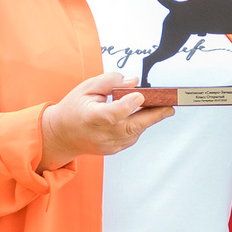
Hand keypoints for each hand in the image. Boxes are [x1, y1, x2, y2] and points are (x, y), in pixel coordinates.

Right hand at [40, 70, 172, 167]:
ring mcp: (108, 144)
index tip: (140, 96)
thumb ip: (110, 81)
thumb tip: (133, 81)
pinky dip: (139, 125)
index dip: (127, 106)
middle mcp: (100, 134)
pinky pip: (132, 136)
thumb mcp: (86, 87)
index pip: (111, 114)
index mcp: (90, 117)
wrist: (62, 134)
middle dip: (153, 116)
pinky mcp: (114, 149)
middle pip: (130, 127)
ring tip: (159, 106)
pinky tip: (141, 115)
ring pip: (135, 132)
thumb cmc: (74, 108)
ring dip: (148, 119)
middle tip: (169, 106)